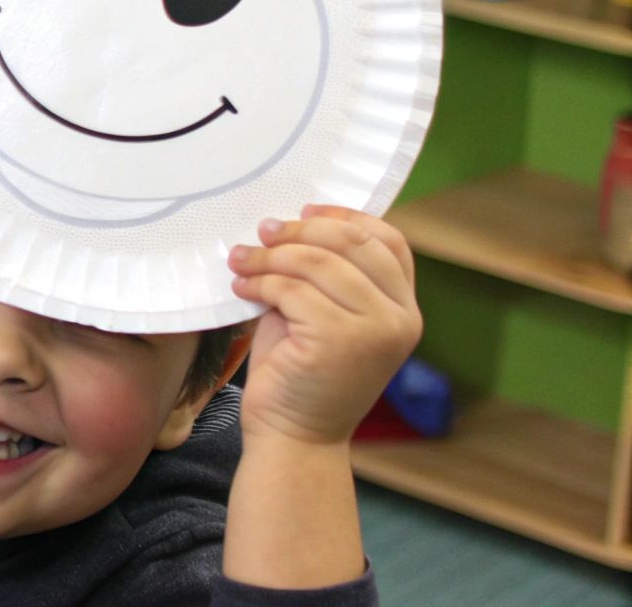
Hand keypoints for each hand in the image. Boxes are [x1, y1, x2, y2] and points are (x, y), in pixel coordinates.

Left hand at [228, 206, 421, 447]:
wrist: (294, 436)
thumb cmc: (301, 371)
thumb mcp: (323, 314)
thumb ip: (326, 274)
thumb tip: (291, 222)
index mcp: (404, 308)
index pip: (389, 241)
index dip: (346, 217)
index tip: (305, 211)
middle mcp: (401, 318)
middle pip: (352, 243)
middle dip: (300, 230)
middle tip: (262, 232)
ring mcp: (375, 330)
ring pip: (317, 263)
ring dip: (270, 256)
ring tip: (242, 261)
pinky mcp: (340, 340)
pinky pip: (292, 290)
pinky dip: (260, 282)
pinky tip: (242, 287)